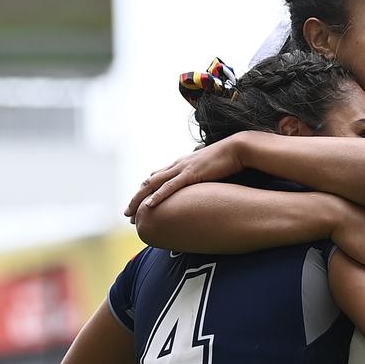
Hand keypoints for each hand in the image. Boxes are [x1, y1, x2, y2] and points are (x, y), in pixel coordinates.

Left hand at [124, 135, 244, 220]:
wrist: (237, 149)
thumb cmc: (227, 160)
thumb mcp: (209, 171)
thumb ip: (201, 178)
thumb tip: (201, 188)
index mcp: (181, 165)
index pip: (157, 178)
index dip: (145, 192)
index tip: (138, 205)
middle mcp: (177, 166)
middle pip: (149, 183)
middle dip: (136, 199)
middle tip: (127, 214)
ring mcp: (182, 169)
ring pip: (154, 185)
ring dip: (140, 200)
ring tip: (131, 214)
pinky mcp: (191, 174)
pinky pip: (170, 187)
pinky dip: (158, 196)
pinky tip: (149, 206)